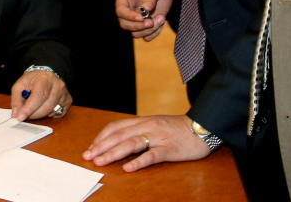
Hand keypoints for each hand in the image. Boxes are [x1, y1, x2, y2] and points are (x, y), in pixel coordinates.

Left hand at [10, 70, 71, 120]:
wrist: (46, 75)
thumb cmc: (32, 81)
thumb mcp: (20, 85)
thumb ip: (16, 100)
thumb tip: (16, 115)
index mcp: (45, 78)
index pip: (38, 96)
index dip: (29, 109)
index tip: (20, 118)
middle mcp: (58, 85)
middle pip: (46, 107)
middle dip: (33, 114)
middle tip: (24, 116)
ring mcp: (65, 93)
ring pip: (52, 112)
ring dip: (40, 115)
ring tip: (34, 109)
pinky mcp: (68, 100)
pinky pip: (58, 114)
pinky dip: (49, 114)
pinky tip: (44, 107)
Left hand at [82, 115, 210, 170]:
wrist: (202, 127)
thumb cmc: (178, 128)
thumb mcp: (155, 124)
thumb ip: (139, 130)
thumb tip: (120, 139)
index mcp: (143, 121)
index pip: (116, 127)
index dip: (101, 137)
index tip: (91, 148)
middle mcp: (148, 127)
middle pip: (119, 136)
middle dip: (101, 146)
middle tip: (88, 157)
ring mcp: (158, 137)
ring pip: (131, 144)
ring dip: (113, 153)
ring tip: (101, 161)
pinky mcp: (169, 149)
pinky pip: (151, 156)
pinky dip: (138, 162)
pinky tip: (128, 168)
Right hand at [115, 0, 172, 40]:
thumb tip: (145, 10)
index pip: (120, 11)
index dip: (129, 16)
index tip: (142, 17)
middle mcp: (128, 9)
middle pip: (125, 25)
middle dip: (139, 26)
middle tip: (152, 21)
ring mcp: (136, 18)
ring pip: (135, 33)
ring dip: (149, 30)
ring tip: (161, 18)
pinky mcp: (145, 24)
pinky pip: (145, 36)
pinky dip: (154, 33)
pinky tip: (161, 21)